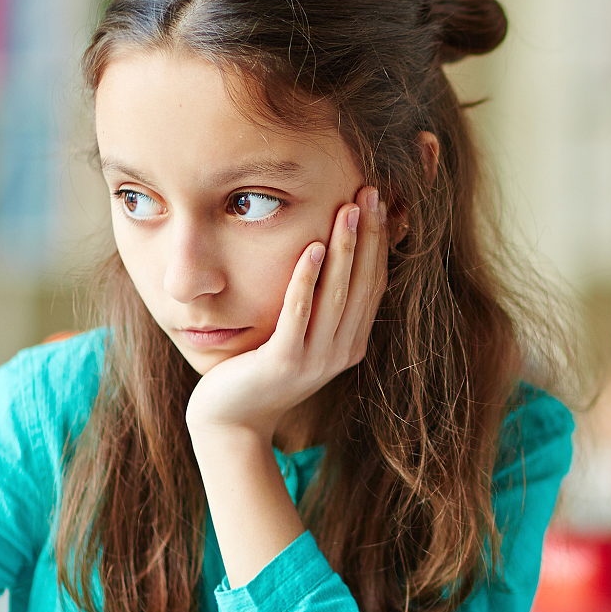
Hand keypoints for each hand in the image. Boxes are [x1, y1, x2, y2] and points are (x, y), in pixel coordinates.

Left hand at [186, 188, 387, 440]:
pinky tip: (314, 247)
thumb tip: (330, 254)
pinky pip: (299, 313)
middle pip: (362, 283)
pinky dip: (307, 280)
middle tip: (370, 191)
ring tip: (349, 208)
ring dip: (345, 249)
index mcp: (351, 342)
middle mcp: (340, 351)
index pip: (373, 283)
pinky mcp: (283, 363)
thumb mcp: (299, 335)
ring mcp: (314, 359)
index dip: (379, 241)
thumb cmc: (260, 370)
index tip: (378, 201)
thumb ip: (318, 305)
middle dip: (368, 235)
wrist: (231, 420)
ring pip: (337, 294)